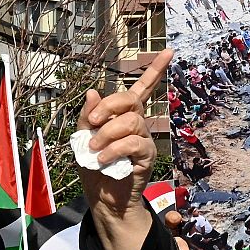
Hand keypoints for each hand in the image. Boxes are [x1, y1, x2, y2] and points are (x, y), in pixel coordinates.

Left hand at [77, 50, 168, 249]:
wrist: (102, 199)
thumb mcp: (81, 138)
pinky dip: (113, 149)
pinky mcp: (145, 156)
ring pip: (130, 121)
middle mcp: (137, 124)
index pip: (141, 89)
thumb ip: (87, 116)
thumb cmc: (93, 169)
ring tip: (94, 150)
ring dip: (106, 134)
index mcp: (122, 116)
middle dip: (108, 106)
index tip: (168, 51)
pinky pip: (132, 143)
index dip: (155, 70)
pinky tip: (103, 160)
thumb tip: (92, 91)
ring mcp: (143, 139)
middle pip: (130, 99)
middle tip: (91, 123)